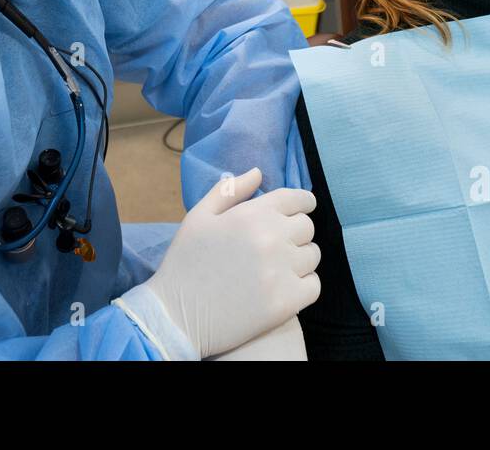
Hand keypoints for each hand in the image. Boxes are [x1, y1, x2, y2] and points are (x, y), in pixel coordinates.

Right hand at [138, 167, 319, 358]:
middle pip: (306, 227)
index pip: (296, 198)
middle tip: (279, 244)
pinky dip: (303, 285)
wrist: (175, 317)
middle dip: (295, 232)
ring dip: (300, 259)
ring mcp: (280, 272)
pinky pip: (313, 286)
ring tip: (280, 267)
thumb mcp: (198, 217)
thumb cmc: (185, 264)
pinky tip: (285, 287)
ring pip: (311, 256)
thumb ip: (230, 191)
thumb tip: (259, 173)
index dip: (302, 202)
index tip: (303, 208)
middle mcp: (270, 239)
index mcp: (250, 215)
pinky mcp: (286, 303)